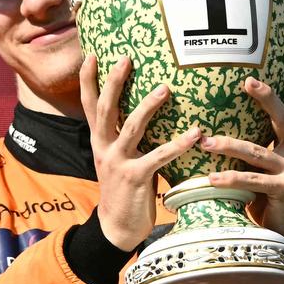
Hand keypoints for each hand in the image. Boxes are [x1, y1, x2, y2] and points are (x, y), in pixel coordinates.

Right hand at [80, 55, 200, 250]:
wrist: (116, 229)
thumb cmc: (126, 190)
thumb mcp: (120, 159)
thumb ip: (128, 138)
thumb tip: (147, 112)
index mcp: (100, 142)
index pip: (89, 105)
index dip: (88, 80)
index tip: (91, 54)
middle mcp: (104, 148)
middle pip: (106, 109)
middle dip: (115, 82)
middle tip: (126, 59)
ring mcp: (118, 163)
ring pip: (131, 127)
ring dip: (149, 106)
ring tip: (165, 88)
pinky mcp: (135, 178)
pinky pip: (158, 156)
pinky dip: (178, 143)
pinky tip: (195, 133)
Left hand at [201, 56, 283, 248]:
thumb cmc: (271, 198)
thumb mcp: (267, 169)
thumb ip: (256, 149)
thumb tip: (221, 129)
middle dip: (266, 98)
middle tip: (247, 82)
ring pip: (258, 151)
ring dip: (229, 145)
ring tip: (205, 142)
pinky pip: (252, 180)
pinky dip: (230, 178)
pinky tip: (211, 178)